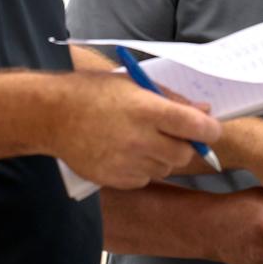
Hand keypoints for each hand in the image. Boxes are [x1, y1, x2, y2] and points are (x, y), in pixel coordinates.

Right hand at [53, 72, 221, 189]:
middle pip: (184, 153)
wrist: (52, 115)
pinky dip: (142, 168)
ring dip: (161, 156)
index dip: (210, 130)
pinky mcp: (116, 179)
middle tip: (168, 132)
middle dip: (184, 145)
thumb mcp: (134, 84)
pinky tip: (124, 151)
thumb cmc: (95, 93)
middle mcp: (140, 138)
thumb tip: (204, 111)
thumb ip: (172, 100)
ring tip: (139, 139)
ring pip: (165, 168)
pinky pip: (145, 178)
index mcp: (147, 109)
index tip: (210, 129)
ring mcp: (127, 162)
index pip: (197, 127)